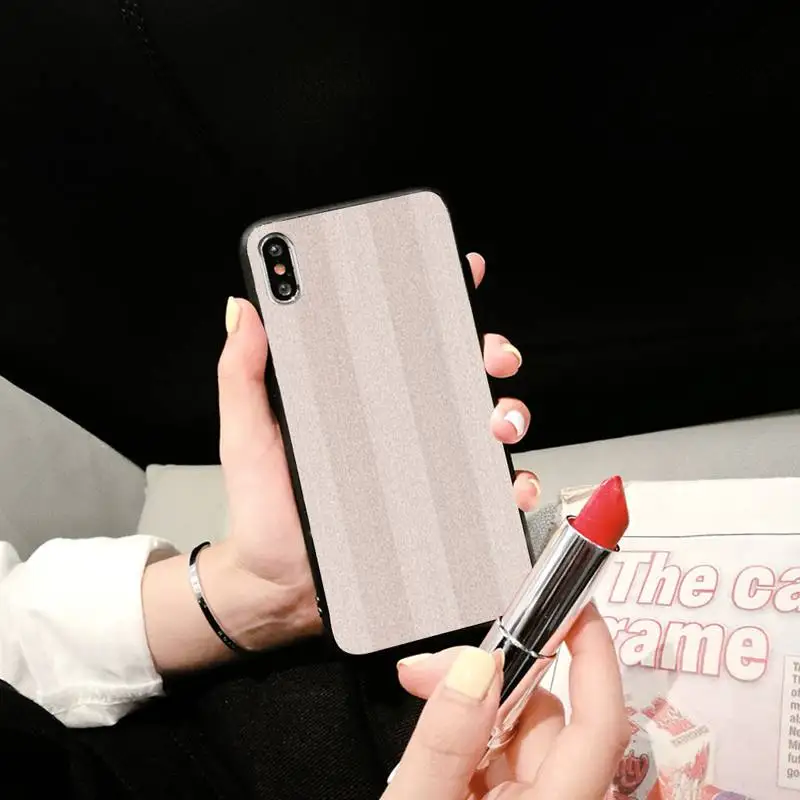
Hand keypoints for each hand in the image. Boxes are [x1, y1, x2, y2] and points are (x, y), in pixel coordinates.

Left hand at [143, 253, 540, 670]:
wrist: (277, 586)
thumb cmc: (264, 510)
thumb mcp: (246, 434)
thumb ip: (243, 373)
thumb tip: (245, 310)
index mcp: (361, 398)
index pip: (404, 340)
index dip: (436, 300)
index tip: (458, 271)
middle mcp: (402, 426)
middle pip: (459, 374)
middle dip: (488, 351)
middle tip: (487, 352)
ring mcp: (427, 469)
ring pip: (485, 426)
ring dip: (508, 412)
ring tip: (494, 420)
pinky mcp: (442, 512)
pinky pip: (489, 493)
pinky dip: (512, 485)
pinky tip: (507, 485)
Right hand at [384, 604, 629, 799]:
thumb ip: (444, 740)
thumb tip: (474, 664)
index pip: (598, 728)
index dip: (595, 660)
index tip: (576, 607)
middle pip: (545, 719)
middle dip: (490, 679)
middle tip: (425, 668)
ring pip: (515, 730)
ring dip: (468, 703)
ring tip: (417, 695)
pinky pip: (493, 751)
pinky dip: (462, 731)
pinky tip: (429, 736)